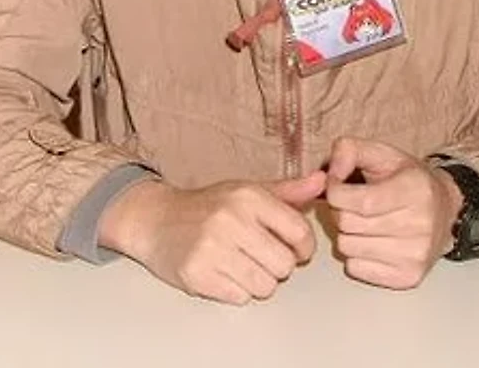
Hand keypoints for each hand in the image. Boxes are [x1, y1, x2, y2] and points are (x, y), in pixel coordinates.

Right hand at [99, 170, 325, 304]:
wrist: (156, 220)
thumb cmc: (209, 206)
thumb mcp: (248, 190)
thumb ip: (288, 191)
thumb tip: (323, 182)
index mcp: (249, 197)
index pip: (299, 233)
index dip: (303, 247)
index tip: (295, 249)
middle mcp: (231, 220)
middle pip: (284, 265)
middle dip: (279, 266)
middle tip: (261, 256)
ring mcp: (213, 249)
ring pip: (265, 286)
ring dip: (259, 282)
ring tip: (243, 264)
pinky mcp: (197, 275)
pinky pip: (240, 298)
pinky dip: (236, 290)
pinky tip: (224, 272)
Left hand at [326, 137, 462, 289]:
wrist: (445, 209)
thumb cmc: (407, 179)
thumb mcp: (381, 152)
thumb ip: (349, 150)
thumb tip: (327, 175)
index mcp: (415, 189)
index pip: (360, 201)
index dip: (336, 193)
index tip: (336, 187)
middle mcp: (420, 224)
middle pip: (349, 224)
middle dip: (340, 211)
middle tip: (352, 204)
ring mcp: (416, 254)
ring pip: (348, 247)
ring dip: (346, 233)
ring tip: (363, 221)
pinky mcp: (409, 277)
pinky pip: (356, 268)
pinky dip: (355, 254)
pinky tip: (371, 240)